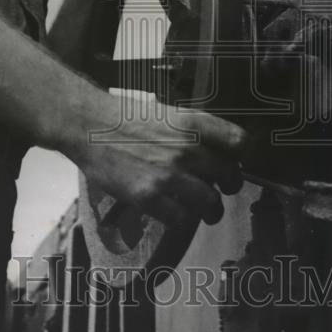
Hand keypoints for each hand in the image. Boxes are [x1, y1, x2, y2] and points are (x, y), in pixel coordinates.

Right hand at [66, 91, 246, 227]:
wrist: (88, 124)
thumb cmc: (124, 116)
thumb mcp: (168, 112)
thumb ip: (194, 130)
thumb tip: (217, 148)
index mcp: (193, 123)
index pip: (240, 142)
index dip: (242, 157)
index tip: (238, 163)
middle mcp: (186, 148)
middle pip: (229, 176)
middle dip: (229, 186)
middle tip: (223, 190)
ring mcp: (168, 174)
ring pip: (210, 203)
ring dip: (210, 210)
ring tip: (206, 210)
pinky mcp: (149, 196)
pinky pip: (180, 218)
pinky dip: (181, 218)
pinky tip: (175, 212)